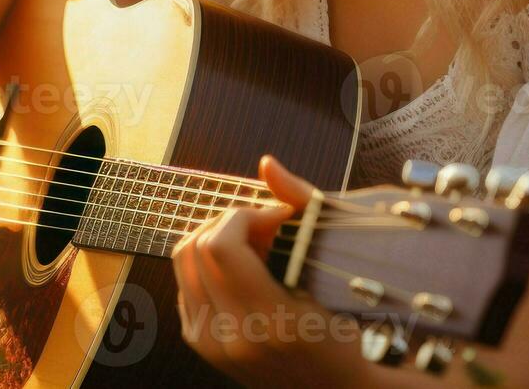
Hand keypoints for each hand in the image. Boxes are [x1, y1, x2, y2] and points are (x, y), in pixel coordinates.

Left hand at [172, 155, 357, 383]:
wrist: (334, 387)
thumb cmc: (345, 327)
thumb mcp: (333, 270)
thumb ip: (304, 208)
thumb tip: (266, 163)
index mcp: (269, 319)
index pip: (222, 244)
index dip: (244, 214)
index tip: (278, 217)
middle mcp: (232, 336)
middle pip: (197, 246)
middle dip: (229, 221)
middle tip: (266, 226)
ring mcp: (210, 343)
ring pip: (183, 260)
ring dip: (215, 238)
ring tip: (255, 244)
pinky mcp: (199, 342)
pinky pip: (184, 282)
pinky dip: (207, 264)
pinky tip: (242, 267)